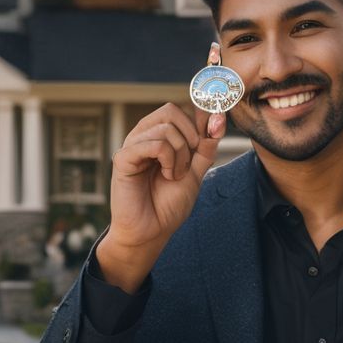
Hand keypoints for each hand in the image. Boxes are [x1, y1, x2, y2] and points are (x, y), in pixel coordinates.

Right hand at [99, 93, 225, 290]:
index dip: (200, 122)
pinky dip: (167, 160)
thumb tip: (218, 117)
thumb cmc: (168, 204)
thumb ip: (206, 146)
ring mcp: (132, 145)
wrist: (151, 232)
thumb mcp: (196, 172)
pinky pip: (153, 144)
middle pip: (171, 110)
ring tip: (174, 175)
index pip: (182, 110)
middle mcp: (144, 135)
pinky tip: (165, 176)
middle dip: (190, 137)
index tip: (207, 140)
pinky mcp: (123, 158)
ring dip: (180, 155)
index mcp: (159, 135)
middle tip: (188, 164)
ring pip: (166, 128)